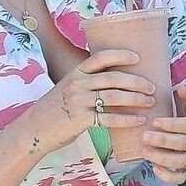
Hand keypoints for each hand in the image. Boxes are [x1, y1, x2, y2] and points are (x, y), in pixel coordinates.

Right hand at [37, 49, 156, 154]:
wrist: (33, 130)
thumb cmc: (55, 111)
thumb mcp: (67, 90)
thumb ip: (87, 85)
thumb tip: (114, 84)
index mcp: (76, 74)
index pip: (100, 58)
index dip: (120, 55)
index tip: (137, 57)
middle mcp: (77, 84)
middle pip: (113, 78)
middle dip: (136, 81)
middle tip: (152, 87)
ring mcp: (78, 102)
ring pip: (113, 97)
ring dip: (135, 99)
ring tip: (149, 102)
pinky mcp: (79, 120)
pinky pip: (108, 118)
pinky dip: (126, 119)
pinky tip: (138, 120)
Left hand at [141, 82, 185, 185]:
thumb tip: (181, 88)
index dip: (172, 125)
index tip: (155, 121)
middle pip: (183, 144)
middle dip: (163, 141)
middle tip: (145, 136)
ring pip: (181, 162)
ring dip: (163, 159)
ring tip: (145, 152)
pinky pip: (181, 177)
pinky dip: (168, 176)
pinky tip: (155, 168)